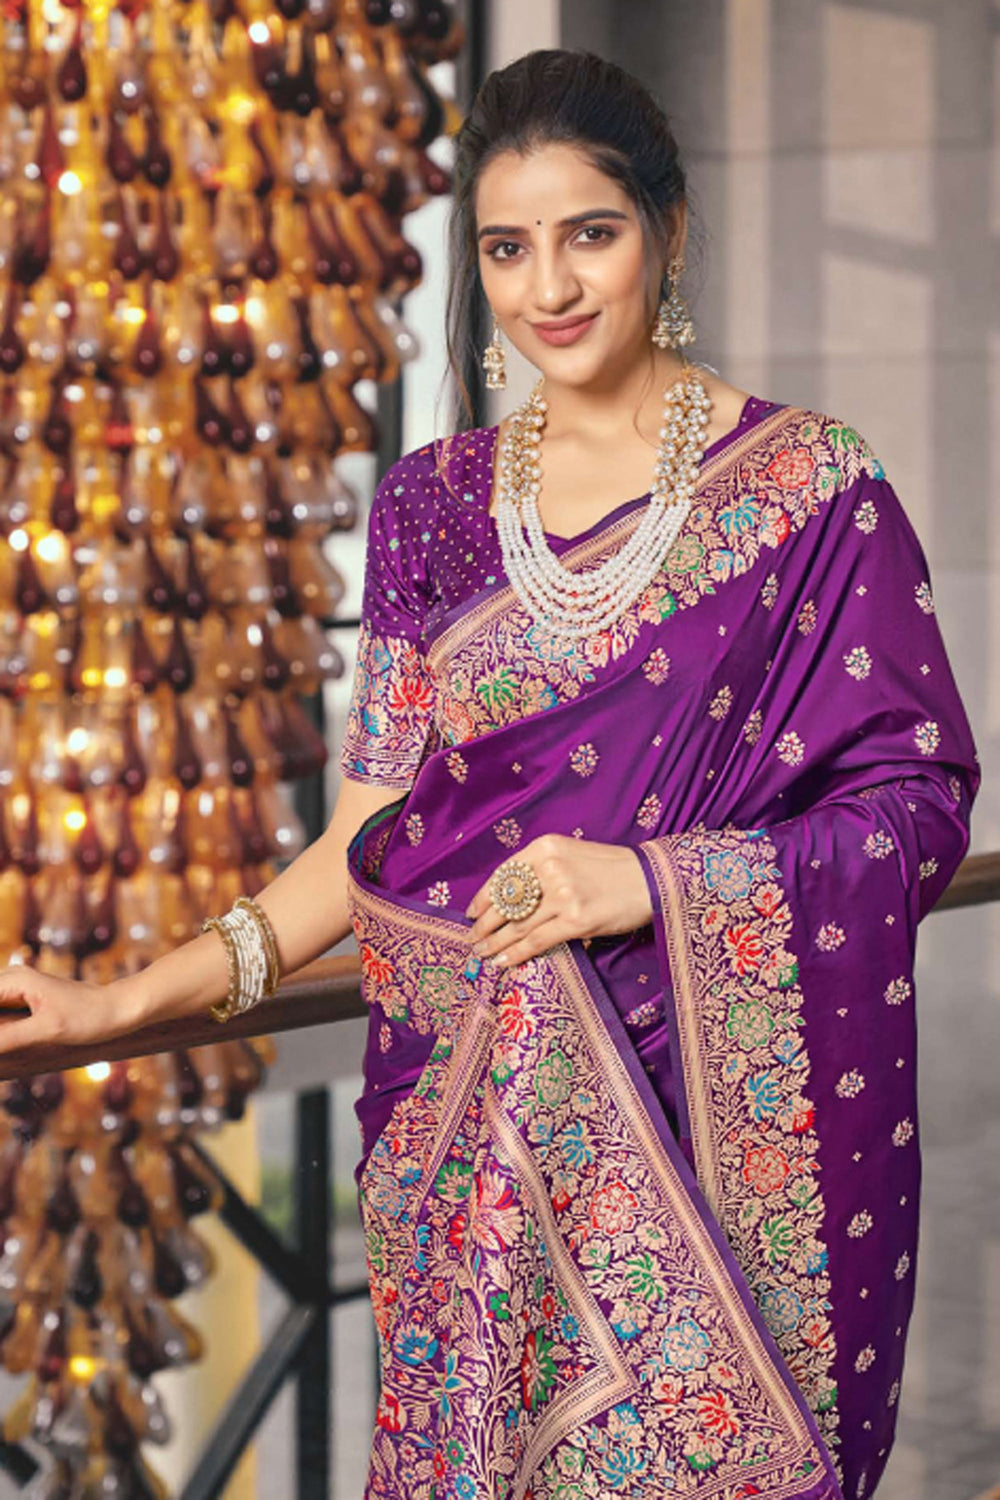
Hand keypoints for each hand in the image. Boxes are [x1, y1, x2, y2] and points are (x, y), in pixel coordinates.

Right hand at [0, 967, 144, 1055]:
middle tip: (12, 1041)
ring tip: (17, 1041)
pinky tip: (6, 1044)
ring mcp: (17, 988)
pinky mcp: (25, 1000)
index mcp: (14, 980)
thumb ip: (4, 1039)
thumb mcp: (45, 1031)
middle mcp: (12, 978)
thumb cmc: (89, 1017)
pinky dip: (0, 1030)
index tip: (1, 1041)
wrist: (120, 1008)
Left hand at [464, 834, 653, 969]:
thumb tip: (511, 901)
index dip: (483, 898)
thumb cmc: (613, 870)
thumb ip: (542, 870)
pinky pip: (536, 941)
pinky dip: (516, 954)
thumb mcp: (572, 855)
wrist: (651, 880)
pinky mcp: (576, 920)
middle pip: (506, 902)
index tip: (471, 913)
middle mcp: (550, 868)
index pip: (503, 876)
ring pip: (517, 925)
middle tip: (472, 939)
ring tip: (483, 954)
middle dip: (485, 925)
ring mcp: (563, 894)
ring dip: (495, 943)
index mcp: (546, 848)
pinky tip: (503, 962)